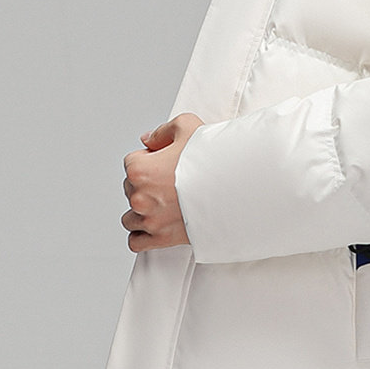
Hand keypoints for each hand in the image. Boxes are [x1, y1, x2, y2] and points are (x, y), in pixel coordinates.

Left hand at [121, 113, 204, 252]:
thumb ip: (162, 131)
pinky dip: (141, 235)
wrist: (239, 187)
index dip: (150, 158)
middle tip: (172, 180)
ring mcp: (151, 220)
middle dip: (147, 184)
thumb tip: (148, 140)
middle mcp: (141, 197)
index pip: (131, 162)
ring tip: (165, 203)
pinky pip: (136, 242)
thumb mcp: (188, 126)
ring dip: (143, 210)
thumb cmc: (215, 159)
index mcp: (141, 170)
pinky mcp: (162, 238)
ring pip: (130, 217)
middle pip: (130, 189)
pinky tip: (157, 224)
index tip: (168, 162)